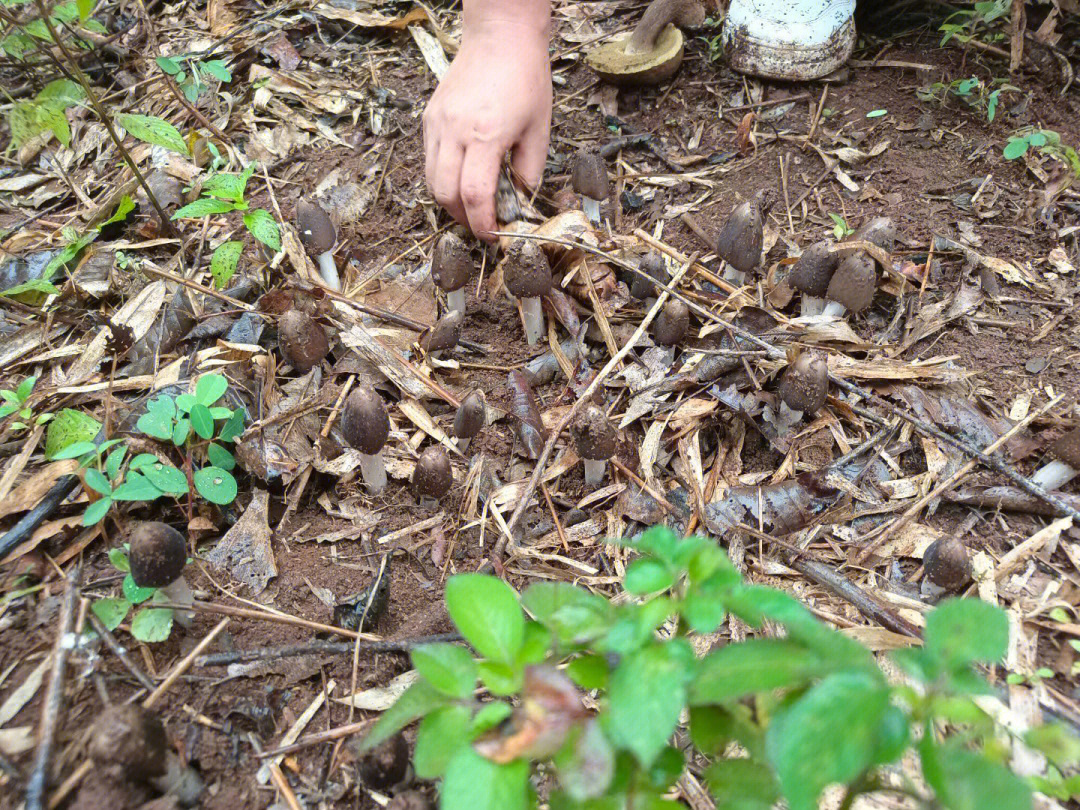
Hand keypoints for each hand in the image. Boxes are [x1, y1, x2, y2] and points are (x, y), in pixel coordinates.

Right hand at [423, 20, 551, 240]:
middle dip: (463, 219)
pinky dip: (443, 178)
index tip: (492, 235)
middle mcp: (454, 131)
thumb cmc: (524, 77)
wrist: (500, 37)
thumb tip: (521, 202)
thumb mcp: (539, 130)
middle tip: (482, 225)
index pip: (474, 195)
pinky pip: (429, 160)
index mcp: (485, 135)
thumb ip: (529, 172)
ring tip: (471, 206)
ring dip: (450, 201)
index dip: (482, 223)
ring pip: (431, 180)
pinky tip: (462, 177)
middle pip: (445, 195)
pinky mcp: (430, 118)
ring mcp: (437, 124)